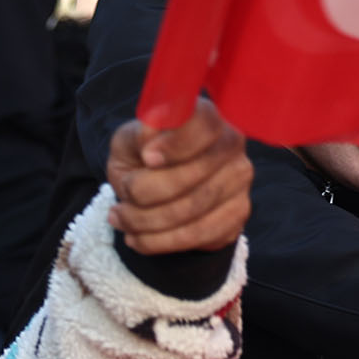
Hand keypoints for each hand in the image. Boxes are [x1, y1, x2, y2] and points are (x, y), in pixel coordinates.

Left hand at [104, 99, 251, 255]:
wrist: (154, 191)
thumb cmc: (141, 160)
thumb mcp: (129, 143)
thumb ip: (138, 136)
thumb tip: (150, 134)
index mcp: (206, 117)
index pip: (205, 125)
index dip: (176, 144)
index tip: (147, 158)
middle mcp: (231, 146)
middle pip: (195, 174)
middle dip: (145, 192)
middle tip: (119, 199)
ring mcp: (239, 182)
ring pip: (192, 210)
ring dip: (145, 220)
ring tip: (120, 219)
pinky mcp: (236, 216)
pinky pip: (196, 236)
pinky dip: (158, 241)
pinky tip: (137, 237)